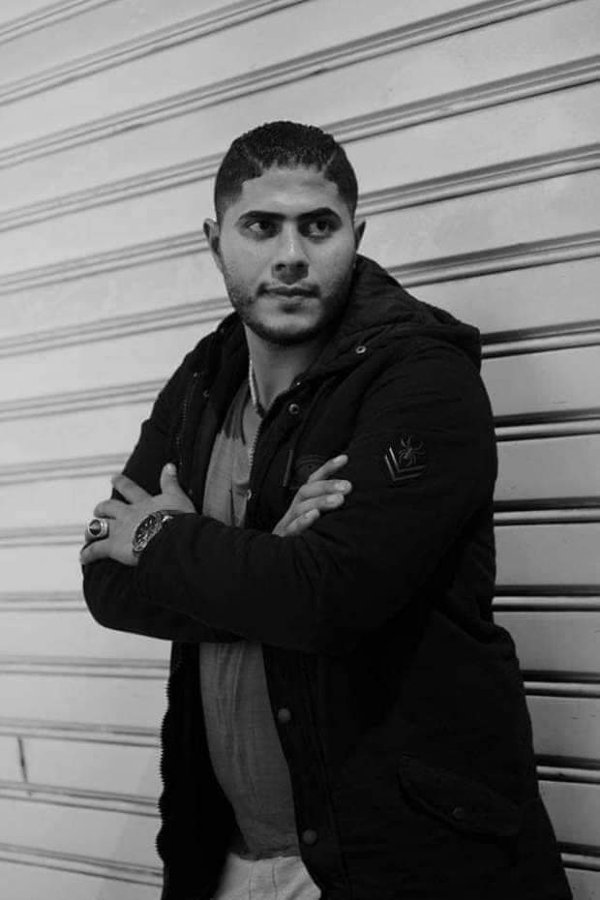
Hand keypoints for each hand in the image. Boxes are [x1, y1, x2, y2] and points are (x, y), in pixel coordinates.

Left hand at [80, 463, 194, 566]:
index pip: (130, 490)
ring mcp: (119, 530)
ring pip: (98, 526)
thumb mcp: (177, 497)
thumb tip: (169, 466)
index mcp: (143, 503)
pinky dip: (88, 554)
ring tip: (88, 534)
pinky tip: (83, 557)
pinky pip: (96, 550)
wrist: (170, 538)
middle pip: (108, 507)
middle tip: (98, 509)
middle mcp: (127, 514)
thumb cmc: (177, 520)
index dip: (121, 483)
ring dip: (92, 530)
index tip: (114, 478)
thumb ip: (170, 482)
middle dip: (102, 508)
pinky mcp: (113, 546)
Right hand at [273, 454, 351, 537]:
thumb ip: (328, 508)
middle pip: (307, 491)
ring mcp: (288, 523)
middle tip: (348, 486)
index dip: (328, 468)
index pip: (313, 481)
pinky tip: (315, 516)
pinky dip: (303, 521)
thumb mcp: (314, 521)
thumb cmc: (301, 538)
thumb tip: (350, 497)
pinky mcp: (284, 539)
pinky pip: (292, 528)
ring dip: (320, 501)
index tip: (345, 458)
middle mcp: (295, 509)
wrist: (273, 561)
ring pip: (301, 507)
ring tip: (339, 500)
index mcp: (302, 503)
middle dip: (328, 486)